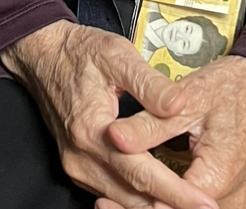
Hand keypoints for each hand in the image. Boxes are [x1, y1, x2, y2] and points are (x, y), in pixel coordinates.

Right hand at [0, 20, 220, 208]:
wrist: (41, 54)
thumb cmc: (79, 52)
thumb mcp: (117, 55)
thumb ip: (150, 83)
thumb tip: (179, 105)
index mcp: (92, 130)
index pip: (142, 172)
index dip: (176, 192)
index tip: (204, 203)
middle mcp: (82, 158)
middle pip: (133, 196)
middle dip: (171, 206)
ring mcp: (77, 166)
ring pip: (122, 200)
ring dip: (155, 206)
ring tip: (188, 206)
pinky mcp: (77, 167)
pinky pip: (111, 193)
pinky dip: (137, 199)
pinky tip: (159, 197)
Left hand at [104, 55, 245, 208]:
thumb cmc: (237, 87)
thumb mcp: (190, 97)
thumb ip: (150, 122)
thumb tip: (114, 136)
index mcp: (216, 177)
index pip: (166, 206)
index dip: (132, 204)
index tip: (106, 198)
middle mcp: (228, 198)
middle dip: (141, 208)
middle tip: (106, 203)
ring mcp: (234, 200)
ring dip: (155, 207)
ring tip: (119, 200)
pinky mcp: (232, 195)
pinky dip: (173, 205)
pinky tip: (149, 196)